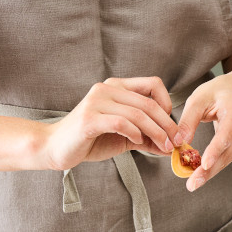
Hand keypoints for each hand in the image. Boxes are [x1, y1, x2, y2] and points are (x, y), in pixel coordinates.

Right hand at [43, 77, 177, 170]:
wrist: (56, 147)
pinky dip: (135, 133)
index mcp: (117, 87)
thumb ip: (148, 139)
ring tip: (164, 147)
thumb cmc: (91, 140)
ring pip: (138, 114)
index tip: (171, 125)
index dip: (168, 103)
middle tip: (176, 142)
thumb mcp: (126, 138)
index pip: (153, 83)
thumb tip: (173, 147)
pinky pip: (121, 122)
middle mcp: (107, 89)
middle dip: (167, 124)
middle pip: (149, 103)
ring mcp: (97, 102)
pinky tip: (137, 143)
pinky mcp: (89, 119)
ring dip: (156, 133)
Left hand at [173, 72, 231, 191]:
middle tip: (192, 184)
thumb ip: (189, 119)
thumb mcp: (200, 97)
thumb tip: (179, 142)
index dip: (215, 150)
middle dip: (209, 170)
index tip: (204, 164)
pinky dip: (213, 167)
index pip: (226, 134)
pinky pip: (226, 159)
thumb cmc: (220, 92)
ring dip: (209, 173)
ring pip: (226, 160)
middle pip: (226, 153)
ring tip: (193, 183)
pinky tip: (200, 174)